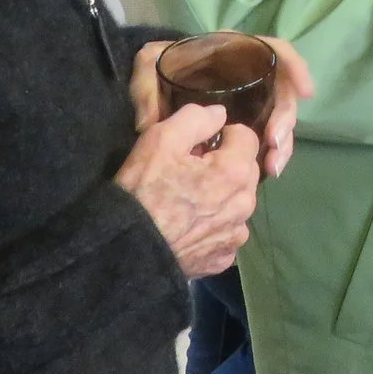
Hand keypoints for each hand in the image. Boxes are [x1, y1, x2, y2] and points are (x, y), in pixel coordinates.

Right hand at [116, 106, 260, 277]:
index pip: (247, 137)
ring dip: (222, 197)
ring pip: (238, 203)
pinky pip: (226, 233)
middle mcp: (245, 205)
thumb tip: (220, 114)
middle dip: (225, 165)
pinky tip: (189, 228)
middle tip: (189, 171)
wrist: (126, 250)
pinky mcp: (222, 259)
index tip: (199, 144)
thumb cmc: (143, 191)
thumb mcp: (161, 140)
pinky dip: (213, 227)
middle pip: (245, 171)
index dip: (222, 135)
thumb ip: (196, 119)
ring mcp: (235, 235)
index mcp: (235, 172)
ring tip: (188, 202)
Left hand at [129, 36, 316, 177]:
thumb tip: (150, 123)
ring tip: (272, 168)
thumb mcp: (148, 65)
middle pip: (282, 93)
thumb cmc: (157, 69)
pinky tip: (267, 172)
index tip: (306, 92)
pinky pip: (266, 137)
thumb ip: (146, 87)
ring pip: (278, 120)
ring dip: (282, 143)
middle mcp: (250, 76)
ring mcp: (250, 101)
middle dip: (285, 120)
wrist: (154, 87)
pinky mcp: (246, 124)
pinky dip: (270, 154)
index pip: (275, 51)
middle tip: (274, 144)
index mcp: (236, 52)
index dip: (295, 67)